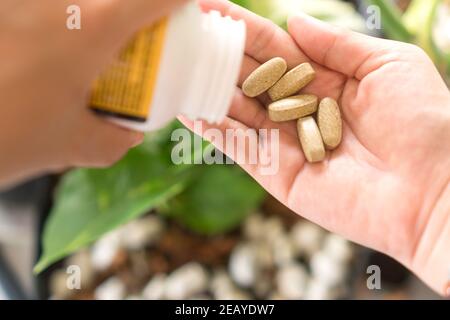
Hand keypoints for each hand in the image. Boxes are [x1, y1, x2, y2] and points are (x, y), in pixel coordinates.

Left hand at [0, 0, 186, 187]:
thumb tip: (129, 133)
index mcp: (93, 29)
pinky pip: (55, 13)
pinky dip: (67, 21)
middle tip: (140, 33)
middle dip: (142, 13)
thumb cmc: (7, 138)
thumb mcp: (75, 146)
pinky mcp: (13, 11)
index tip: (190, 9)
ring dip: (102, 18)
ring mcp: (30, 3)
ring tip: (96, 55)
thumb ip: (116, 139)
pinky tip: (55, 48)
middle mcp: (62, 1)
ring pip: (90, 6)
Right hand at [180, 0, 449, 293]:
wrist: (433, 189)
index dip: (244, 29)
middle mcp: (301, 109)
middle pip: (250, 77)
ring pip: (238, 111)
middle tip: (185, 35)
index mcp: (326, 79)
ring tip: (178, 66)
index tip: (212, 8)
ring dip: (209, 88)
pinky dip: (213, 129)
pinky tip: (188, 108)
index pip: (274, 49)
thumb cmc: (423, 121)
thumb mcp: (387, 63)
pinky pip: (239, 147)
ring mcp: (286, 142)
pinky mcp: (278, 173)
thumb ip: (337, 44)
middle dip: (219, 56)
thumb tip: (292, 19)